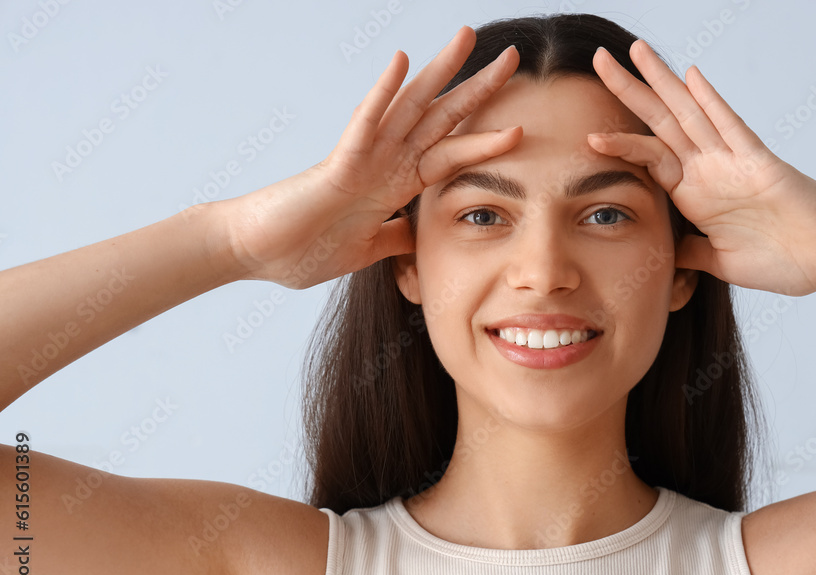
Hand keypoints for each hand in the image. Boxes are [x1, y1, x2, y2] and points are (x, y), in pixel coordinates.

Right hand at [215, 26, 522, 288]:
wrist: (256, 254)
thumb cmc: (302, 248)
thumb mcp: (368, 248)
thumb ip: (396, 235)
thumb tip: (419, 231)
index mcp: (394, 184)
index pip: (449, 153)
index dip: (484, 137)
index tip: (519, 124)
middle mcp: (384, 163)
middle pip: (439, 118)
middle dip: (477, 88)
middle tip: (512, 57)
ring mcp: (362, 159)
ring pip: (409, 108)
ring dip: (439, 73)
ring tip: (467, 39)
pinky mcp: (337, 165)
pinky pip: (364, 124)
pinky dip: (382, 94)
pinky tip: (401, 63)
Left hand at [589, 40, 815, 296]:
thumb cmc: (787, 258)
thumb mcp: (722, 261)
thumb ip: (692, 252)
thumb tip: (666, 254)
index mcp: (697, 194)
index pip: (650, 158)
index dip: (620, 142)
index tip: (589, 133)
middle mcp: (711, 171)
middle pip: (661, 123)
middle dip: (630, 92)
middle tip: (599, 60)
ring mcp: (734, 164)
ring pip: (690, 115)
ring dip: (663, 83)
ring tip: (636, 51)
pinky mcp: (761, 166)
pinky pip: (732, 129)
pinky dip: (712, 104)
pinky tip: (692, 78)